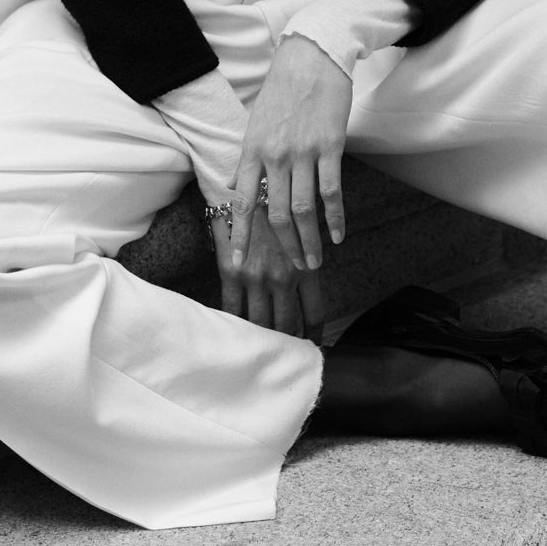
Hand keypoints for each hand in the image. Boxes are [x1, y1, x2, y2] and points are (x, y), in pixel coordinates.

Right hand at [210, 209, 324, 342]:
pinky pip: (233, 309)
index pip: (314, 313)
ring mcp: (257, 278)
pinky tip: (236, 335)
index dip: (313, 335)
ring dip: (263, 339)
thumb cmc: (277, 211)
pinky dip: (235, 325)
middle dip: (287, 344)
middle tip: (286, 355)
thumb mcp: (300, 235)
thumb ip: (306, 259)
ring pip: (262, 323)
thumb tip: (309, 281)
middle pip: (288, 325)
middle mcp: (283, 277)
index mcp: (304, 268)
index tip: (312, 346)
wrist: (244, 189)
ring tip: (261, 351)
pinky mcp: (233, 274)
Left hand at [232, 32, 351, 273]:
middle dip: (284, 247)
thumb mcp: (256, 122)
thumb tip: (236, 185)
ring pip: (304, 209)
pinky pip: (332, 191)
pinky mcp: (330, 146)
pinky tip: (339, 235)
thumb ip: (249, 158)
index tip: (240, 263)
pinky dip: (335, 217)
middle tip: (293, 270)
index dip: (241, 236)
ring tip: (316, 261)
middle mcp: (274, 155)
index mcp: (252, 150)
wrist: (312, 57)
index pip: (242, 203)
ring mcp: (303, 152)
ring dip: (310, 240)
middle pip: (276, 214)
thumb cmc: (283, 89)